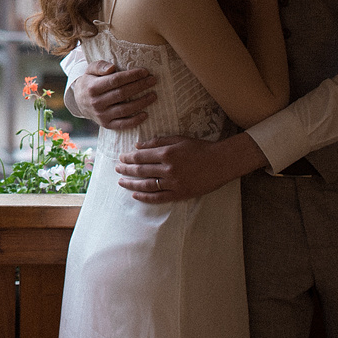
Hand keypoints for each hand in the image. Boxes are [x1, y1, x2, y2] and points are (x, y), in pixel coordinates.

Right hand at [66, 59, 157, 131]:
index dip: (131, 76)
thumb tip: (112, 68)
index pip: (115, 80)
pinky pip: (122, 124)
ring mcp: (101, 115)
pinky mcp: (106, 125)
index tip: (145, 72)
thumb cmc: (90, 82)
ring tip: (153, 95)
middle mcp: (96, 102)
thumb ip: (100, 66)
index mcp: (93, 87)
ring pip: (125, 109)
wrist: (79, 102)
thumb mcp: (90, 70)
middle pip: (122, 93)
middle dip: (140, 86)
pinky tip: (145, 114)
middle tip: (153, 80)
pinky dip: (135, 121)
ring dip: (141, 102)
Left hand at [116, 133, 266, 202]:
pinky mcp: (179, 194)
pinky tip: (135, 195)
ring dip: (131, 184)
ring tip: (121, 182)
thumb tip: (138, 145)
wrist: (221, 162)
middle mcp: (168, 169)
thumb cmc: (200, 148)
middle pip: (141, 170)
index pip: (141, 156)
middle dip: (126, 170)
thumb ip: (157, 142)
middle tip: (117, 169)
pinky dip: (145, 197)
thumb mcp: (179, 139)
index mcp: (167, 153)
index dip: (129, 157)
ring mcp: (173, 183)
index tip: (121, 158)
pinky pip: (158, 198)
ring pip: (146, 185)